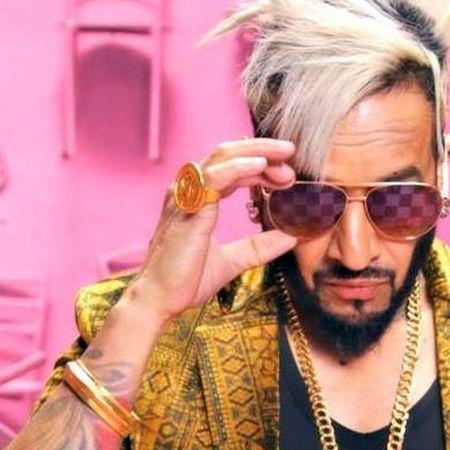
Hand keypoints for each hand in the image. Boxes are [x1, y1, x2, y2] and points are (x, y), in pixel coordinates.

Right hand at [124, 138, 298, 319]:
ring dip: (256, 153)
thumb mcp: (233, 260)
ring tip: (283, 157)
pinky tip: (260, 166)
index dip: (260, 165)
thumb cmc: (185, 279)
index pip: (231, 168)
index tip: (286, 174)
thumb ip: (259, 246)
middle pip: (227, 153)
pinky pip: (213, 177)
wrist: (159, 300)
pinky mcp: (187, 209)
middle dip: (262, 150)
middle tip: (290, 153)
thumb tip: (290, 237)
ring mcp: (185, 197)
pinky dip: (238, 167)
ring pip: (222, 157)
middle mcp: (188, 190)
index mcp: (197, 198)